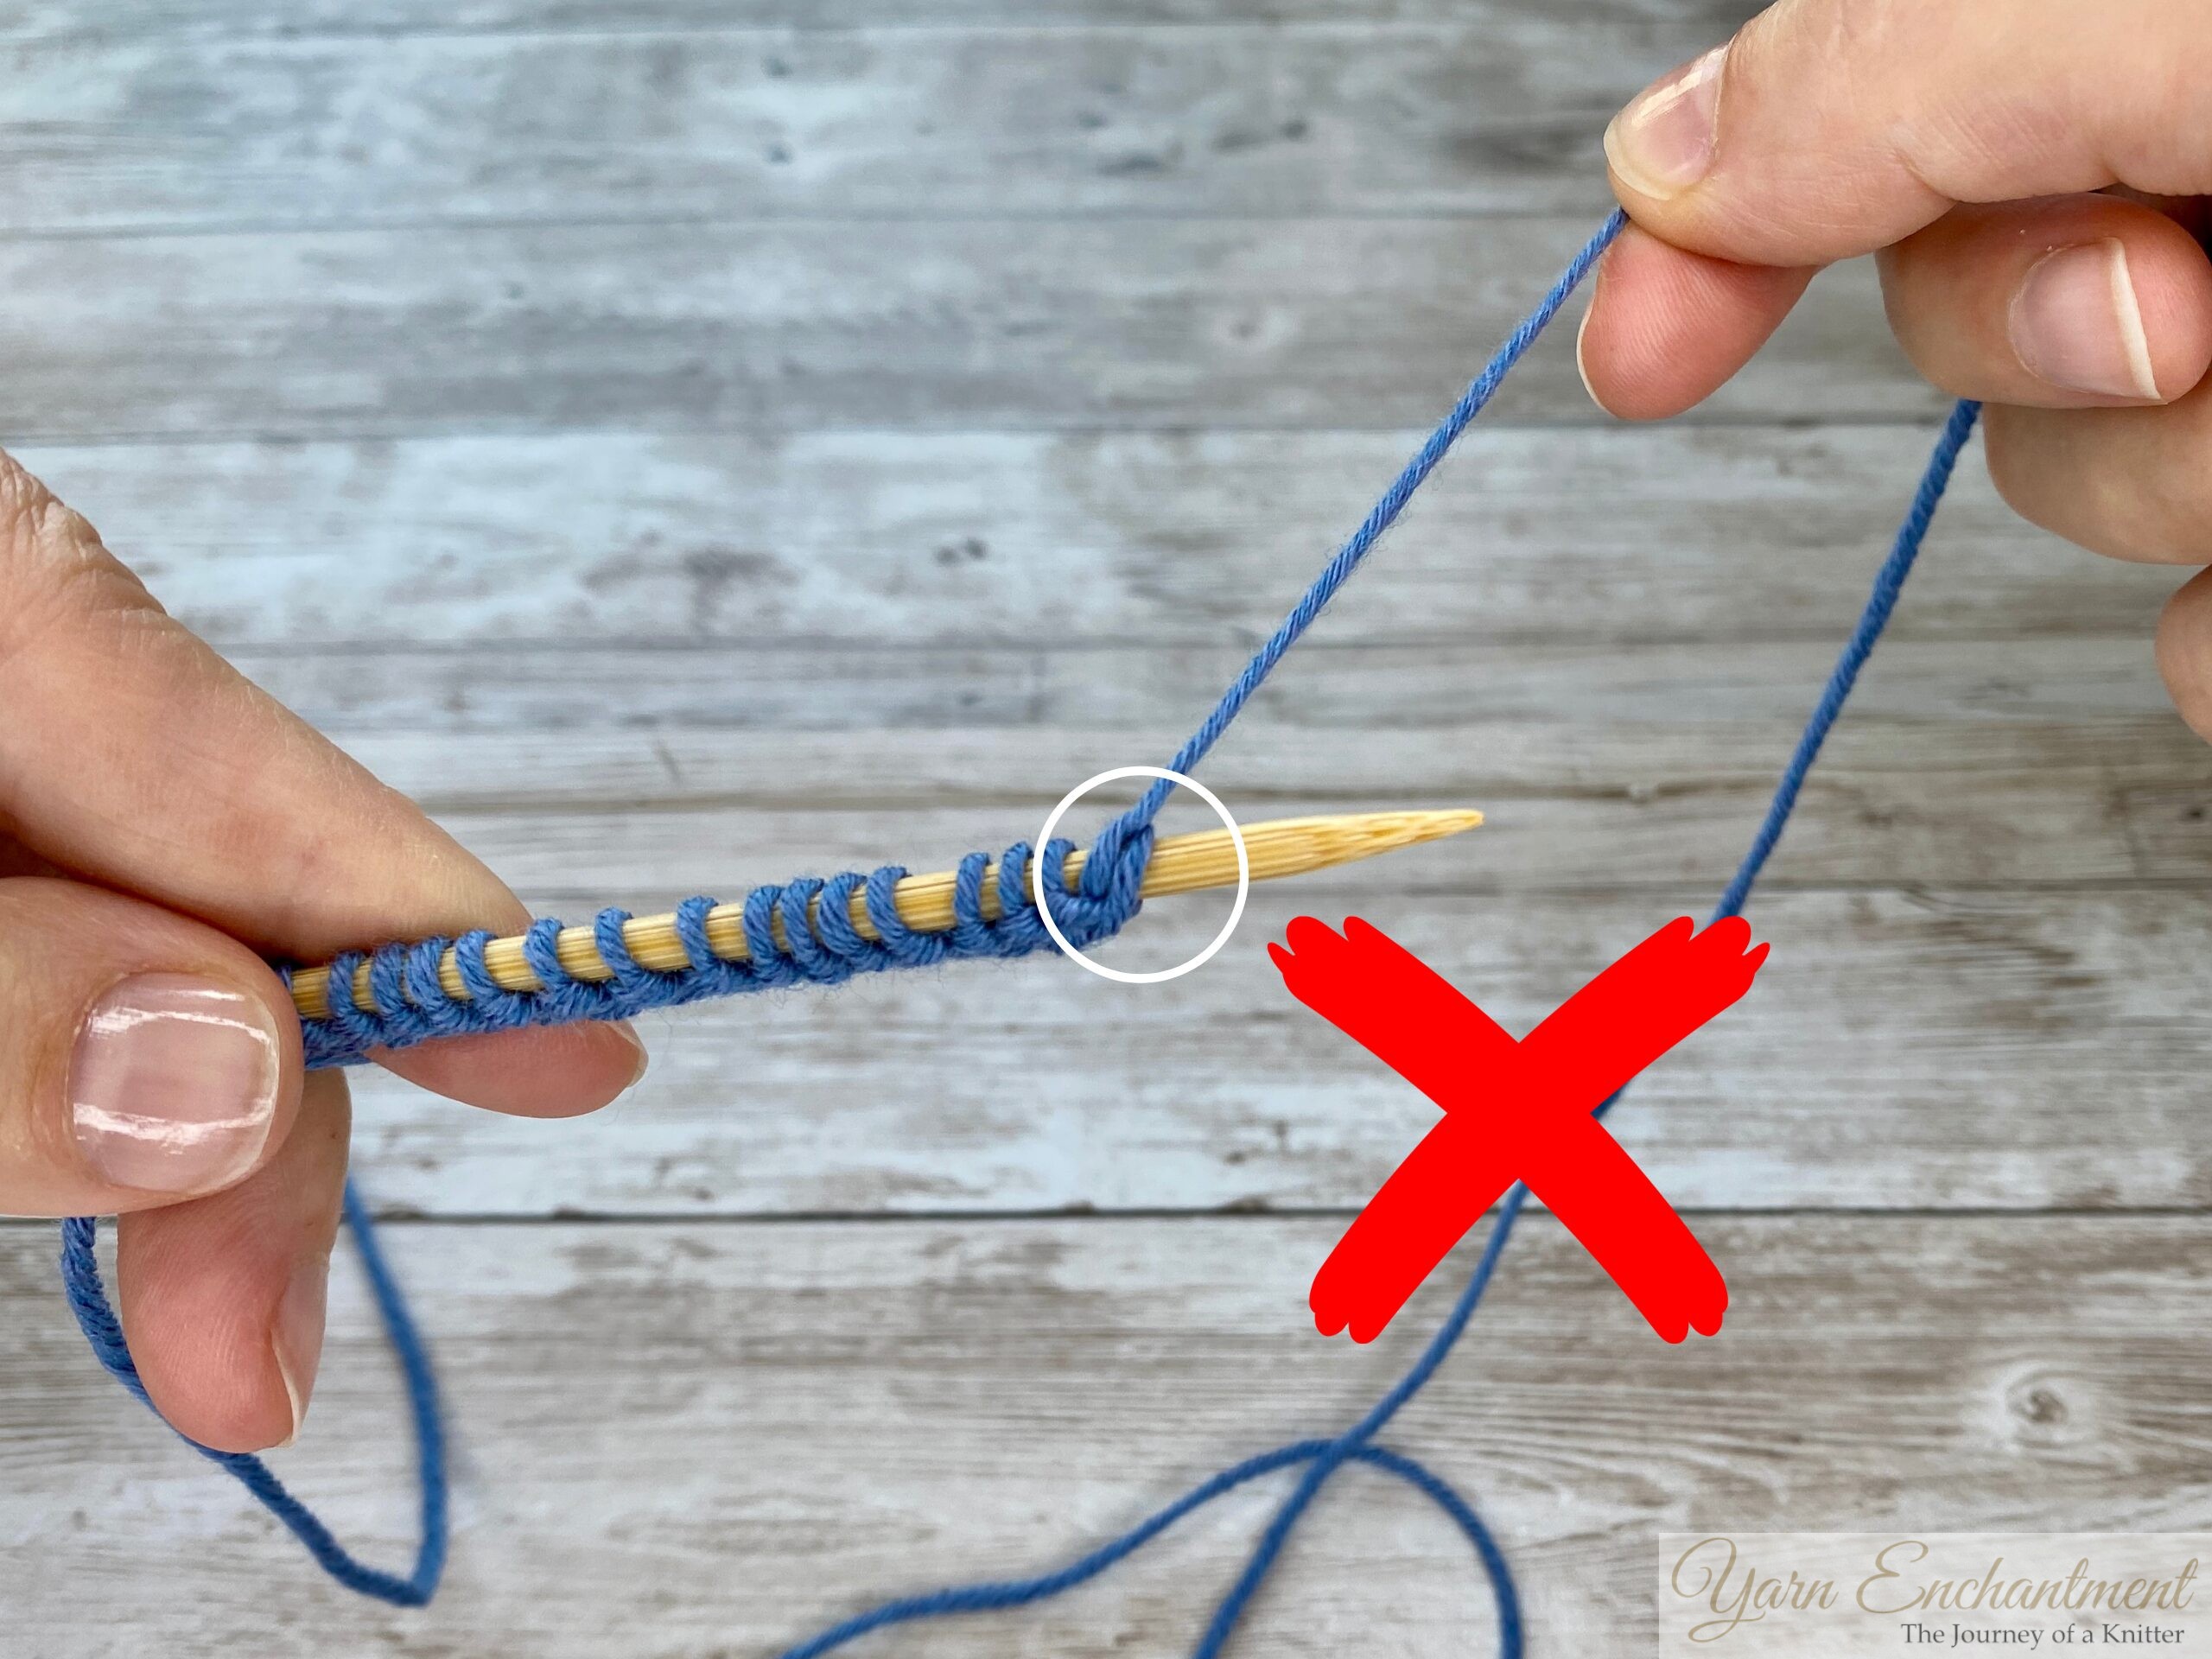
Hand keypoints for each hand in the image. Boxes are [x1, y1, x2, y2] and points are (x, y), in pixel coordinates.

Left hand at [0, 450, 643, 1451]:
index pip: (217, 737)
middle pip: (161, 860)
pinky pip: (12, 949)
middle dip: (235, 1113)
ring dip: (128, 1119)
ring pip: (85, 925)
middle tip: (249, 1359)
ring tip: (186, 1308)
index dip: (417, 913)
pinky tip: (79, 1144)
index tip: (584, 1055)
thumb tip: (234, 1077)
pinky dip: (42, 1067)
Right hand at [1577, 0, 2211, 733]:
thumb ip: (1910, 68)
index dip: (1720, 235)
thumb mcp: (2175, 24)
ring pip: (2087, 488)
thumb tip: (1664, 159)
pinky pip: (2193, 642)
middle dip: (2039, 356)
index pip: (1863, 117)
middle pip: (1971, 326)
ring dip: (2162, 497)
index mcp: (2143, 42)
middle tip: (2189, 323)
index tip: (1641, 357)